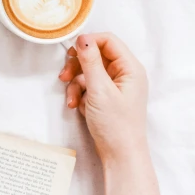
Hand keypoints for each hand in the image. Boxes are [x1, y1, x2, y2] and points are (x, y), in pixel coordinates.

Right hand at [58, 32, 148, 161]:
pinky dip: (79, 94)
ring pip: (88, 72)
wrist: (120, 155)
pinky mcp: (105, 98)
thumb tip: (82, 38)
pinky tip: (76, 107)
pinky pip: (88, 87)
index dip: (88, 42)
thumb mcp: (99, 90)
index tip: (71, 51)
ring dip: (75, 83)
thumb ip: (90, 62)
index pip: (108, 41)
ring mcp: (114, 87)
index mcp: (130, 68)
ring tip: (71, 99)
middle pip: (95, 56)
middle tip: (64, 75)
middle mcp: (124, 74)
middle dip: (78, 66)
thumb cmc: (116, 125)